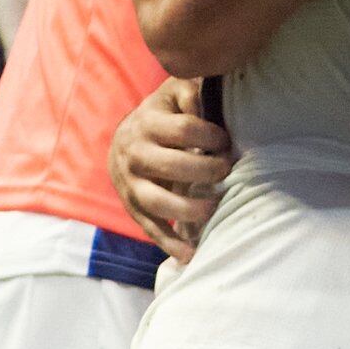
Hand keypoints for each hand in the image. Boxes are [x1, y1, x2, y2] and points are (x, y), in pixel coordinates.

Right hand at [107, 77, 234, 260]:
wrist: (123, 141)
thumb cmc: (162, 115)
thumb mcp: (173, 95)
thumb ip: (190, 94)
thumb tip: (202, 104)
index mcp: (148, 123)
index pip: (184, 129)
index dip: (211, 135)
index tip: (225, 140)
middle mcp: (135, 154)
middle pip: (172, 166)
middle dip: (205, 171)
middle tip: (225, 171)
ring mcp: (131, 184)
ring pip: (157, 201)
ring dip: (187, 209)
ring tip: (213, 210)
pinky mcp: (133, 207)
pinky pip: (150, 228)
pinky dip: (170, 244)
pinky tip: (191, 254)